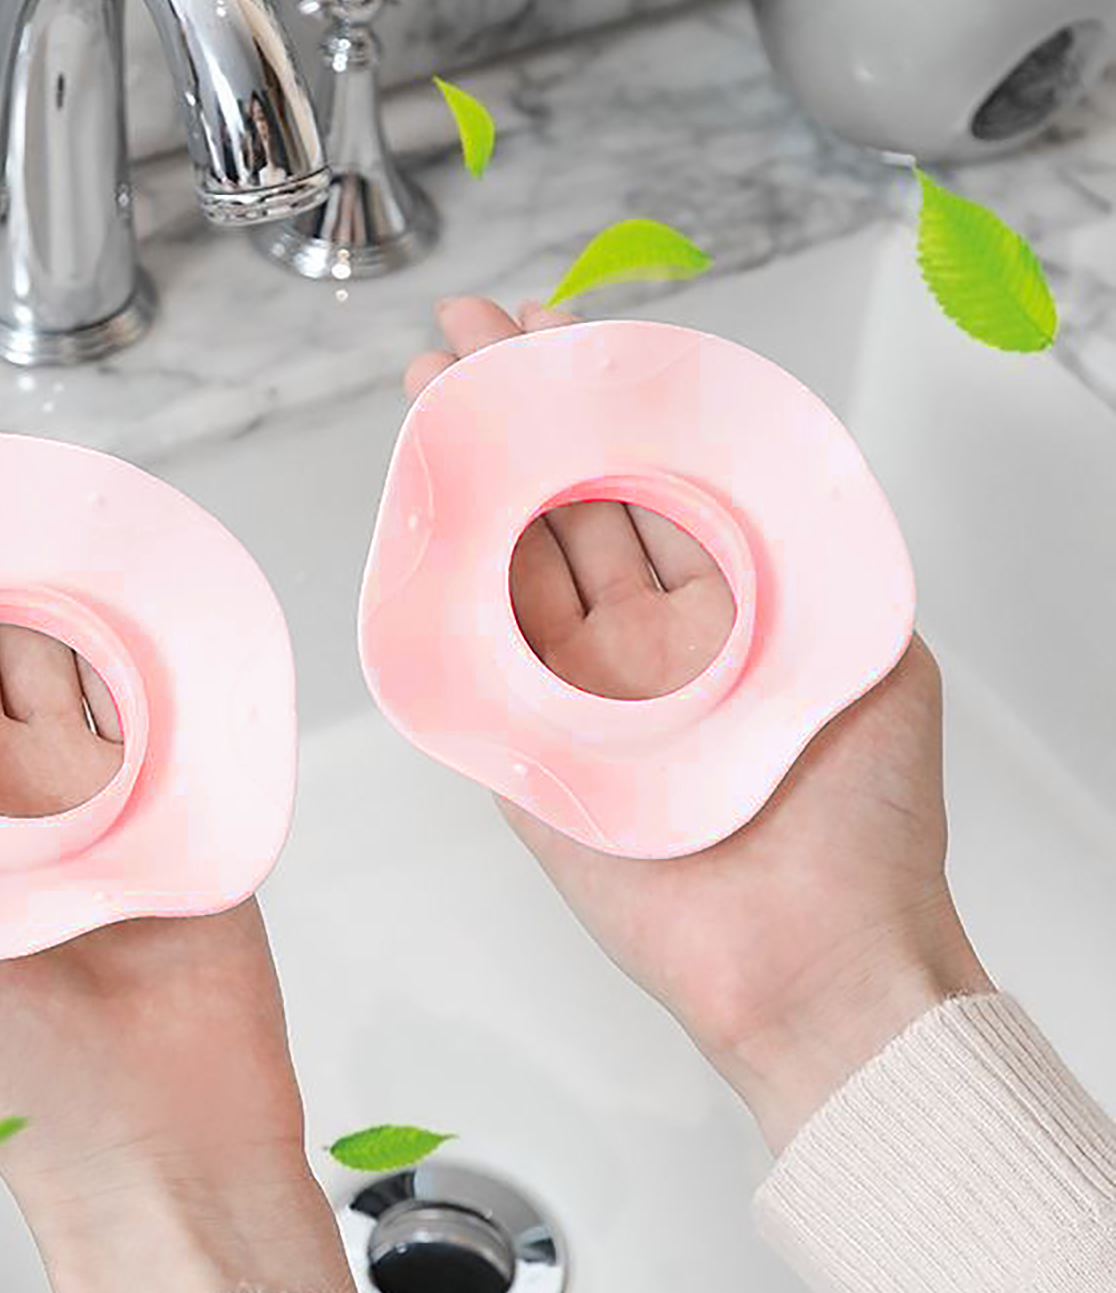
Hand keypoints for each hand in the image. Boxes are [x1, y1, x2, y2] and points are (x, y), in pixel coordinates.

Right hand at [407, 299, 991, 1149]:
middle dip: (517, 417)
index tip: (560, 329)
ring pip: (513, 564)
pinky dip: (446, 582)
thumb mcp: (869, 650)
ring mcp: (576, 696)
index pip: (653, 480)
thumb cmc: (863, 821)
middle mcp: (646, 643)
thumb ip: (813, 554)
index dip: (605, 403)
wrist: (811, 964)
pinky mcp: (524, 755)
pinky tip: (424, 508)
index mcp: (729, 611)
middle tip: (465, 337)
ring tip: (433, 391)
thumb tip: (756, 462)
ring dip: (472, 475)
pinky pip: (476, 658)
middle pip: (567, 505)